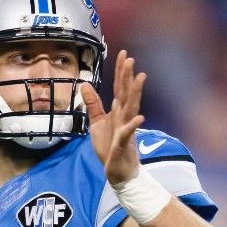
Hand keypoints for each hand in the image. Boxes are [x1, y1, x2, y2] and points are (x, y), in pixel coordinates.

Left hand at [82, 50, 146, 185]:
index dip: (120, 71)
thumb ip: (92, 104)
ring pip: (131, 108)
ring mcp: (126, 130)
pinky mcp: (123, 144)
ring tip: (141, 77)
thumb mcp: (96, 123)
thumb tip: (84, 84)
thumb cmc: (109, 147)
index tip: (123, 54)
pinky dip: (133, 126)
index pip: (119, 88)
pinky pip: (128, 133)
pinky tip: (139, 117)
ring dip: (136, 93)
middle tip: (130, 59)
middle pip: (126, 93)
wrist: (118, 172)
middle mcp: (123, 117)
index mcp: (117, 111)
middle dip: (128, 76)